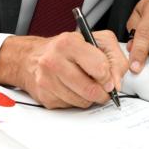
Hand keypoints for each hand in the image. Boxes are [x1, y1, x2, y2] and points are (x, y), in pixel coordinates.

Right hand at [0, 29, 127, 108]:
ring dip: (90, 98)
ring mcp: (46, 79)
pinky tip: (72, 88)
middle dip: (103, 93)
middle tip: (104, 89)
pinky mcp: (44, 95)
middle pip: (90, 89)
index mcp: (69, 43)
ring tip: (87, 85)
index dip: (109, 77)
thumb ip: (115, 59)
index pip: (99, 68)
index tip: (109, 79)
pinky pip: (69, 106)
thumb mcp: (97, 41)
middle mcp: (54, 60)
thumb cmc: (68, 48)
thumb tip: (116, 84)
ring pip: (81, 101)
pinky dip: (76, 100)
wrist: (32, 57)